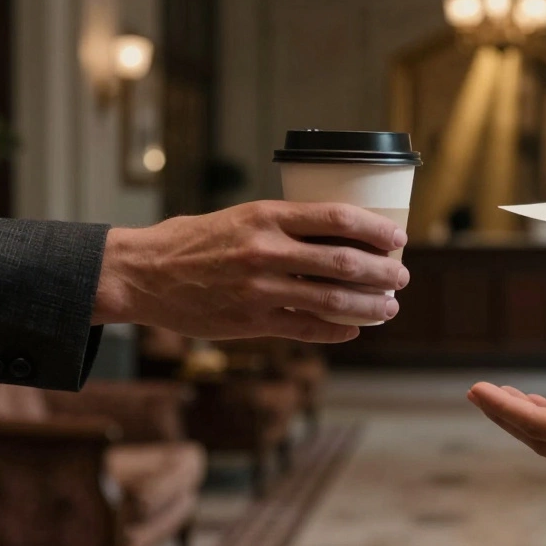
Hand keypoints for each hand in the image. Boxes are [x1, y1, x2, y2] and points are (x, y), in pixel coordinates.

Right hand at [95, 201, 410, 342]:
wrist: (144, 273)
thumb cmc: (195, 241)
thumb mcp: (241, 217)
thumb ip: (284, 226)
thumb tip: (337, 236)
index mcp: (266, 215)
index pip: (337, 218)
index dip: (375, 230)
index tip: (397, 238)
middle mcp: (266, 250)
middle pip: (342, 261)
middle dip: (381, 272)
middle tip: (401, 277)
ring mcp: (259, 288)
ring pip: (331, 299)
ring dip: (368, 305)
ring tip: (389, 307)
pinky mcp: (250, 320)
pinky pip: (306, 328)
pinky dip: (336, 330)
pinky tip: (353, 329)